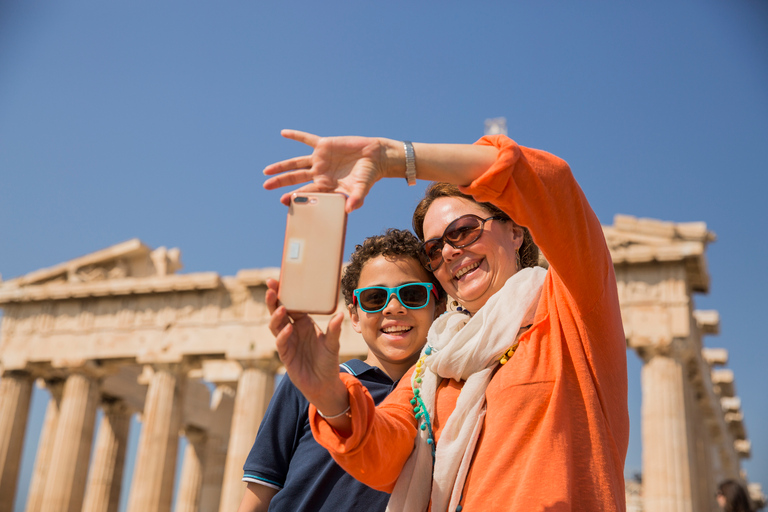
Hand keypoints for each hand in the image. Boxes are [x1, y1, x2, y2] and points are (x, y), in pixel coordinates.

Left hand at [263, 130, 389, 212]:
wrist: (376, 158)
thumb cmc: (369, 176)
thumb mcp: (362, 189)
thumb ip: (355, 199)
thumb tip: (349, 210)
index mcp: (326, 186)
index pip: (306, 191)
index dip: (294, 196)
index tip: (283, 201)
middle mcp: (320, 173)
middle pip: (295, 178)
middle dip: (280, 182)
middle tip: (266, 186)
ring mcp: (320, 159)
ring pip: (296, 163)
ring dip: (281, 166)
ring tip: (266, 171)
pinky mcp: (324, 145)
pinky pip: (307, 140)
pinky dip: (296, 136)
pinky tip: (284, 133)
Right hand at [265, 279, 348, 411]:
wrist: (324, 384)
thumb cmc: (328, 361)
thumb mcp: (333, 344)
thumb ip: (334, 330)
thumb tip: (340, 315)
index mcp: (303, 322)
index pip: (291, 303)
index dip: (283, 293)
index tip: (276, 280)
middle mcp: (293, 330)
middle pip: (278, 311)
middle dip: (273, 300)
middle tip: (270, 288)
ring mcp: (287, 342)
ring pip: (275, 326)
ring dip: (276, 316)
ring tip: (281, 308)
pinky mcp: (286, 356)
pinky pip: (281, 343)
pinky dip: (283, 335)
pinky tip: (287, 328)